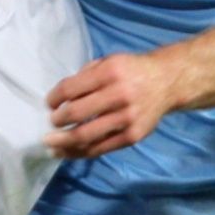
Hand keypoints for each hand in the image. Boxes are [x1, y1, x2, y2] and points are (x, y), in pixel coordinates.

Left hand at [43, 53, 172, 158]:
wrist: (166, 82)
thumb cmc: (130, 71)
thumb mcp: (107, 62)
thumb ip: (85, 77)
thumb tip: (59, 99)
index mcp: (109, 73)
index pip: (70, 89)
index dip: (54, 98)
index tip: (48, 104)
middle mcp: (119, 96)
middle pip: (76, 114)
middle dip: (57, 121)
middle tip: (51, 123)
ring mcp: (127, 119)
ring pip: (86, 136)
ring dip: (63, 142)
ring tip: (51, 145)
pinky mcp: (132, 136)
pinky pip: (100, 148)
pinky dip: (79, 153)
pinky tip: (66, 152)